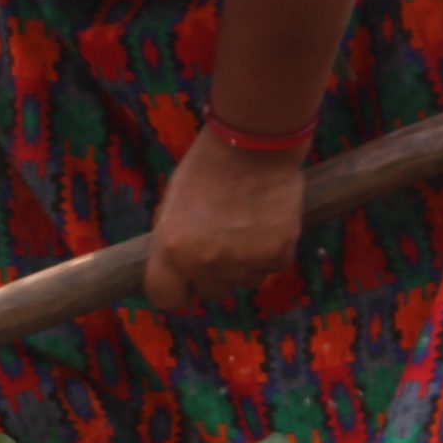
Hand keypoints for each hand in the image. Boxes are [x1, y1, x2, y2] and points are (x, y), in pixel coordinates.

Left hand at [143, 125, 307, 310]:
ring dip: (246, 264)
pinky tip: (267, 223)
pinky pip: (274, 267)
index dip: (175, 289)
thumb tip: (176, 266)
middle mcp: (206, 262)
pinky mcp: (278, 254)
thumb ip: (174, 240)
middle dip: (214, 275)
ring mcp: (244, 261)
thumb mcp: (172, 204)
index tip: (183, 280)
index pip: (164, 297)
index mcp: (171, 247)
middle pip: (211, 292)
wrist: (252, 145)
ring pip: (246, 282)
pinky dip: (273, 252)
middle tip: (221, 243)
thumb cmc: (205, 168)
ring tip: (246, 226)